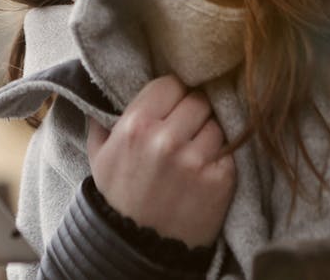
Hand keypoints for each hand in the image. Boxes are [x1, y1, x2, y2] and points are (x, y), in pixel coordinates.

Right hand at [86, 75, 234, 247]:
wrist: (138, 247)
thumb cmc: (118, 197)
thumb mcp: (99, 156)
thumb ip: (102, 120)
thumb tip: (106, 93)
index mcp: (136, 126)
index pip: (171, 83)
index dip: (173, 93)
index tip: (173, 104)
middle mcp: (166, 139)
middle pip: (198, 100)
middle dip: (193, 111)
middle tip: (186, 126)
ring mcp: (196, 160)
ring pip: (217, 123)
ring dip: (209, 133)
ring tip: (195, 149)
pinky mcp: (220, 179)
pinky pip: (230, 149)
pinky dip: (221, 155)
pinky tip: (205, 168)